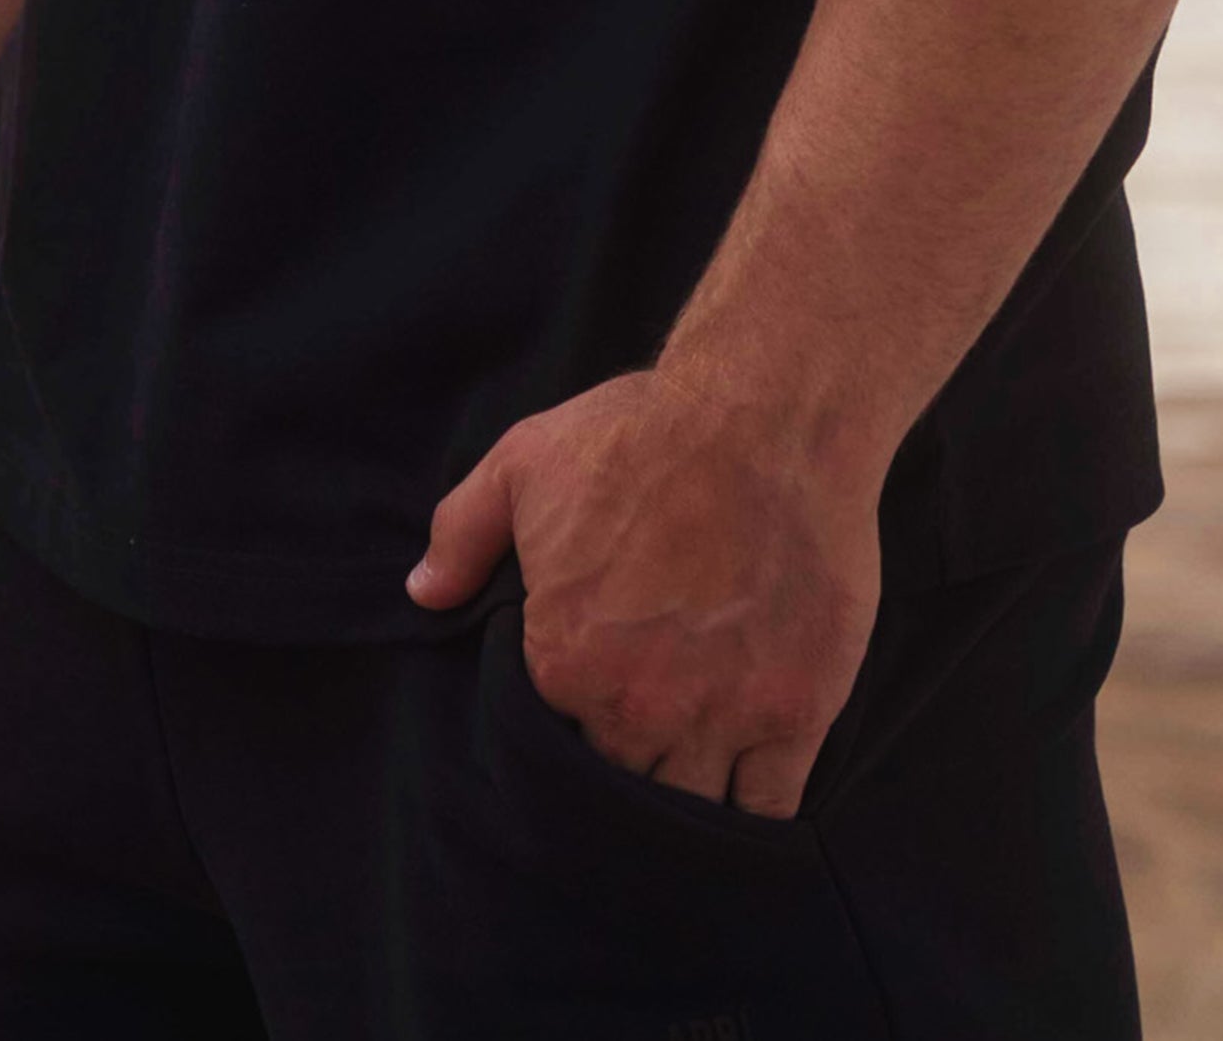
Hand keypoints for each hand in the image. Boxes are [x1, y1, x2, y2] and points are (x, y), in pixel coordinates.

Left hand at [406, 367, 881, 817]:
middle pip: (619, 784)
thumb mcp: (523, 461)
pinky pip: (770, 806)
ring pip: (691, 808)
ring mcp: (724, 716)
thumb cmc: (643, 432)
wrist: (765, 413)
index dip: (565, 722)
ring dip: (683, 795)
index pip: (549, 741)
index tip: (584, 696)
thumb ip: (462, 533)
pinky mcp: (797, 709)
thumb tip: (424, 593)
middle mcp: (638, 708)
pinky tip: (745, 783)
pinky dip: (755, 807)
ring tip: (686, 763)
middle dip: (622, 764)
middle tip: (638, 726)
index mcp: (564, 662)